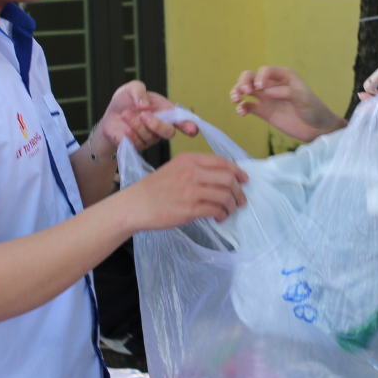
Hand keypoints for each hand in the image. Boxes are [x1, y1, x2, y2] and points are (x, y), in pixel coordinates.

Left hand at [94, 80, 196, 154]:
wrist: (111, 115)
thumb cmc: (126, 101)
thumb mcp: (132, 88)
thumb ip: (140, 91)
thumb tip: (144, 106)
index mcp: (166, 112)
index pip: (182, 121)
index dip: (189, 126)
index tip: (192, 130)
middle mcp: (161, 127)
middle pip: (169, 133)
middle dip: (157, 125)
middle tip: (143, 115)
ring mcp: (151, 138)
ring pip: (150, 136)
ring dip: (136, 124)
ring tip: (124, 114)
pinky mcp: (138, 145)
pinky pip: (138, 144)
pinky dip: (131, 135)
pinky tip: (125, 128)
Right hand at [114, 153, 248, 229]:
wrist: (133, 205)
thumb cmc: (154, 189)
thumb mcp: (175, 169)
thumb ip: (197, 169)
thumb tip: (224, 177)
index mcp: (189, 159)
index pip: (223, 162)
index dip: (238, 172)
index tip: (244, 180)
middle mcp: (191, 172)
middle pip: (229, 179)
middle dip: (239, 191)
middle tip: (240, 200)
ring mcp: (191, 191)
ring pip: (225, 195)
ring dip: (232, 205)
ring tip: (229, 211)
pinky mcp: (189, 209)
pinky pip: (216, 210)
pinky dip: (223, 215)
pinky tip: (219, 218)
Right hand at [232, 66, 344, 141]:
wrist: (317, 129)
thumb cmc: (315, 110)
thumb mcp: (304, 99)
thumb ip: (287, 93)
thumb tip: (267, 91)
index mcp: (284, 76)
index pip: (265, 70)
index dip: (260, 76)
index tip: (261, 87)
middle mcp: (273, 84)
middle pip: (250, 77)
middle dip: (244, 81)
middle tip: (244, 91)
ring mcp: (267, 98)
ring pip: (246, 90)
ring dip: (237, 91)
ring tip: (236, 100)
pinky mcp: (264, 111)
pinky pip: (248, 106)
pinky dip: (241, 107)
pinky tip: (242, 112)